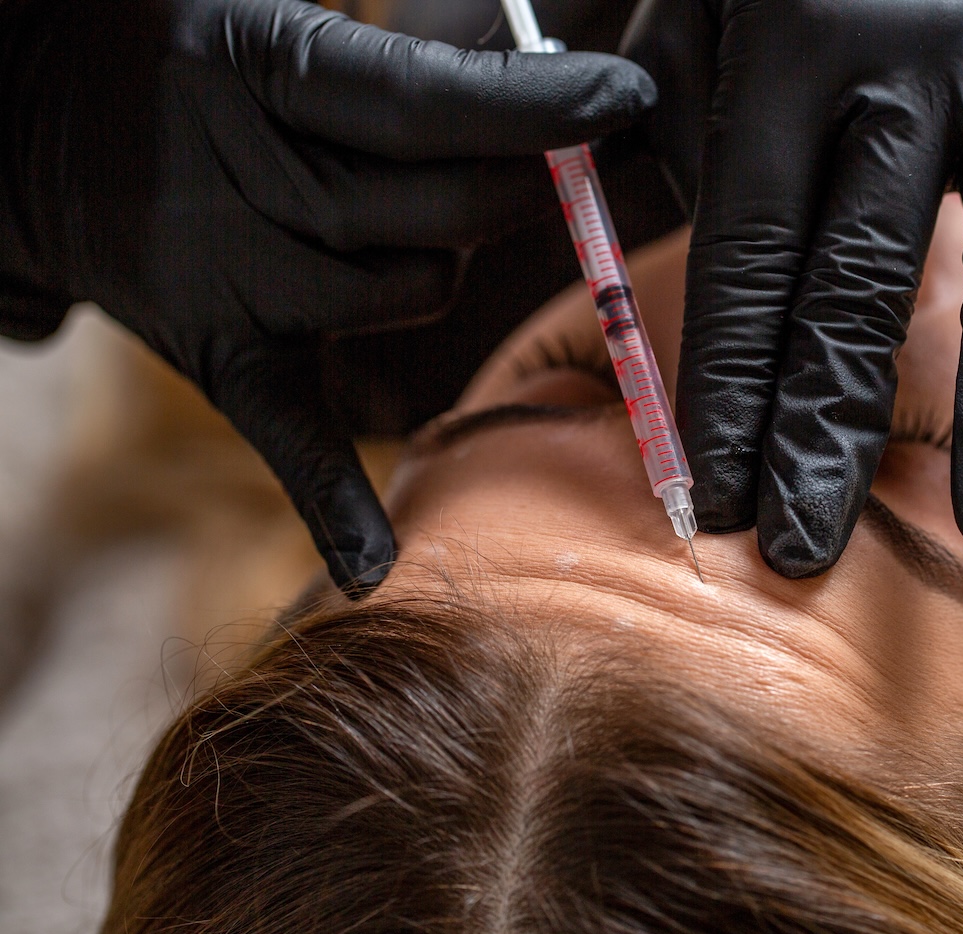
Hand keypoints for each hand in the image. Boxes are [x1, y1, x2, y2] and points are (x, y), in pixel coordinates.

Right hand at [0, 0, 654, 592]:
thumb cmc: (192, 56)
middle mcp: (241, 181)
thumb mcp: (274, 19)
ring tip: (418, 219)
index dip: (535, 107)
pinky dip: (329, 500)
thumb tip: (539, 68)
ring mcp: (227, 280)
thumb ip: (396, 63)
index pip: (426, 103)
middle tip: (577, 160)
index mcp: (257, 69)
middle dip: (526, 189)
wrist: (40, 120)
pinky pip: (288, 433)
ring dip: (449, 266)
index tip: (619, 100)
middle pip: (437, 213)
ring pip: (410, 295)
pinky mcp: (218, 355)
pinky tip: (372, 565)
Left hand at [624, 0, 962, 576]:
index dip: (730, 390)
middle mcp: (902, 73)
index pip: (750, 261)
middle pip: (863, 280)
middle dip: (830, 426)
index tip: (720, 502)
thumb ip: (660, 144)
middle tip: (809, 548)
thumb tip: (641, 289)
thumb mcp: (688, 26)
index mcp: (783, 67)